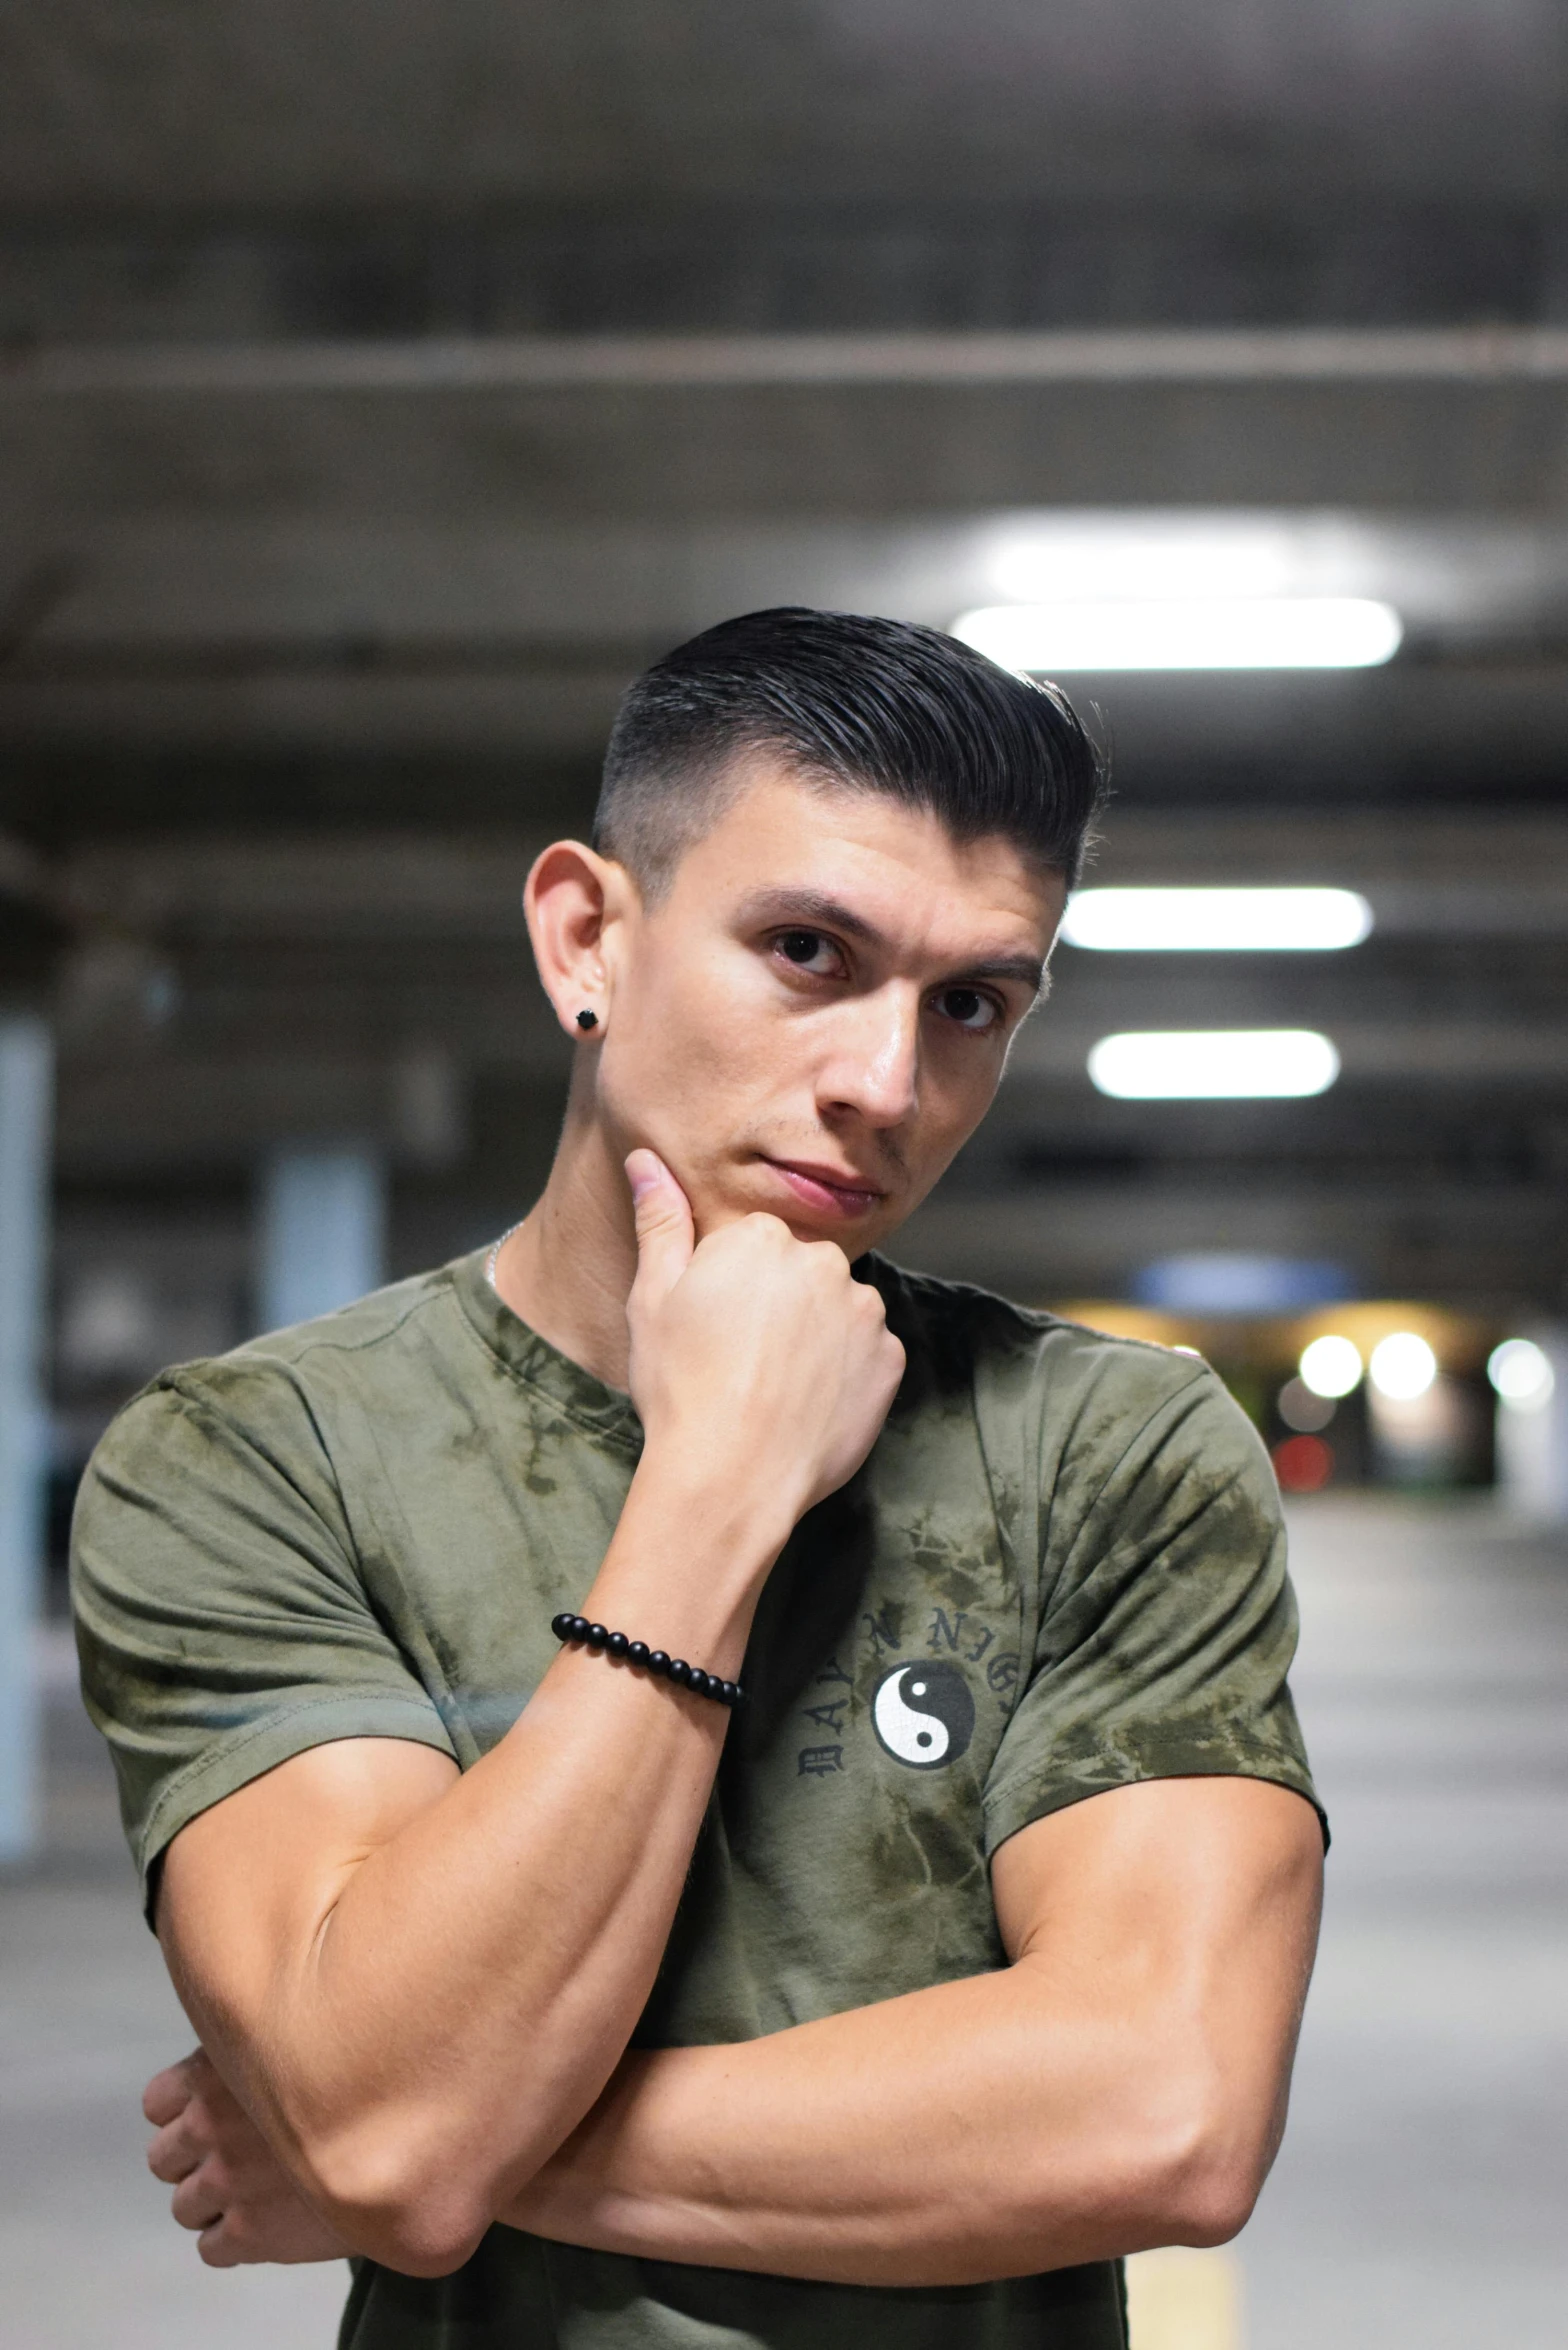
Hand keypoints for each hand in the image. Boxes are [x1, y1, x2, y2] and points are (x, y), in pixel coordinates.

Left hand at [145, 2048, 349, 2266]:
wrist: (411, 2136)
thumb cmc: (362, 2079)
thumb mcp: (298, 2041)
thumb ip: (255, 2054)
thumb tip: (239, 2057)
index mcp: (215, 2071)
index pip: (157, 2103)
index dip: (184, 2111)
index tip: (215, 2115)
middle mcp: (210, 2124)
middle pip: (163, 2159)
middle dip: (196, 2160)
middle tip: (239, 2158)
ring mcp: (225, 2181)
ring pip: (184, 2207)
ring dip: (215, 2203)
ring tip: (260, 2193)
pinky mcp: (248, 2234)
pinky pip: (211, 2250)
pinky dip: (235, 2242)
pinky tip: (273, 2222)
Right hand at [624, 1151, 904, 1537]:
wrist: (731, 1478)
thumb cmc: (680, 1389)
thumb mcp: (652, 1300)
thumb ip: (660, 1221)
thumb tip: (646, 1160)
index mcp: (761, 1236)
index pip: (753, 1246)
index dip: (729, 1290)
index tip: (713, 1330)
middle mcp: (823, 1261)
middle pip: (800, 1273)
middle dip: (778, 1306)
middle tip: (741, 1361)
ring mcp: (864, 1311)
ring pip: (837, 1311)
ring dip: (815, 1337)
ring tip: (774, 1386)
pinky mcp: (891, 1359)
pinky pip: (867, 1355)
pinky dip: (844, 1375)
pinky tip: (807, 1405)